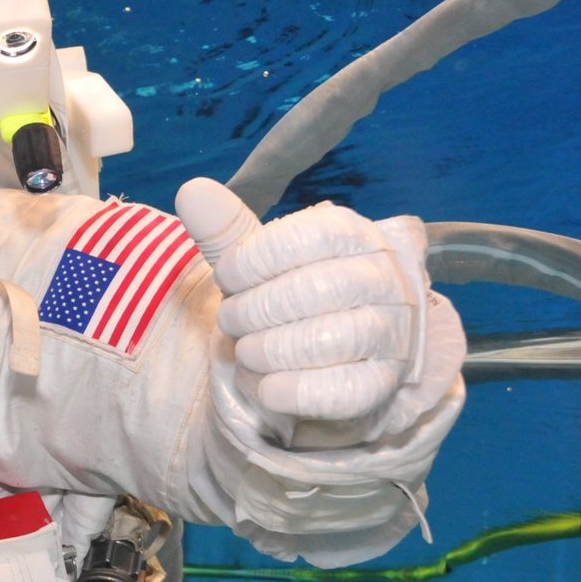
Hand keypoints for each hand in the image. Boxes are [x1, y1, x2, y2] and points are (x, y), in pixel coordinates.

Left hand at [176, 178, 462, 441]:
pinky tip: (264, 385)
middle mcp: (383, 279)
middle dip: (250, 311)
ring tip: (245, 352)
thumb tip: (190, 190)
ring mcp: (390, 333)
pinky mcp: (383, 383)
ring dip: (264, 351)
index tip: (226, 278)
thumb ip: (226, 229)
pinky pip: (338, 392)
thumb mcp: (259, 257)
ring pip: (324, 342)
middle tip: (230, 321)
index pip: (303, 238)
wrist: (340, 349)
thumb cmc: (292, 291)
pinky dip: (287, 391)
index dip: (250, 261)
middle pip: (310, 291)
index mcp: (353, 235)